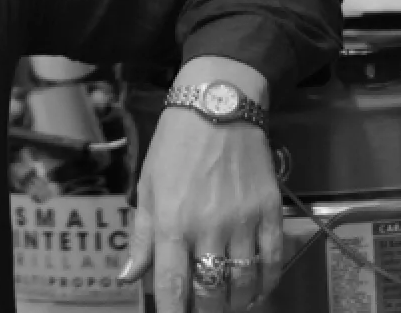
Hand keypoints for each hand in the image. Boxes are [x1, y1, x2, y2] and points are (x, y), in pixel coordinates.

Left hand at [119, 61, 283, 312]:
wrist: (219, 106)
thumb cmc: (175, 146)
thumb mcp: (148, 186)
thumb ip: (142, 236)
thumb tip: (128, 276)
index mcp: (173, 222)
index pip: (172, 285)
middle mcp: (208, 228)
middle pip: (211, 292)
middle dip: (207, 311)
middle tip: (204, 312)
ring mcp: (243, 222)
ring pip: (243, 282)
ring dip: (236, 302)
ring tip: (229, 305)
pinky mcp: (270, 212)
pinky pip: (272, 261)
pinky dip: (266, 283)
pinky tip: (258, 290)